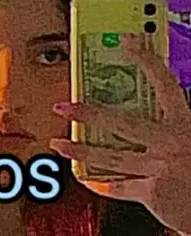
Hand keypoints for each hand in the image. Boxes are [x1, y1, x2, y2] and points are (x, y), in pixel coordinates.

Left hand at [50, 34, 190, 234]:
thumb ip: (175, 125)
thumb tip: (154, 116)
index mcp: (186, 124)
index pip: (165, 84)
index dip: (147, 60)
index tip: (128, 42)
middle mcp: (172, 142)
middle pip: (122, 122)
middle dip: (89, 114)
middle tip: (64, 107)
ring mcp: (160, 168)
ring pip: (111, 156)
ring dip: (80, 150)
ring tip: (58, 145)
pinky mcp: (152, 192)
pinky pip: (117, 187)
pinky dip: (99, 184)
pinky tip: (85, 178)